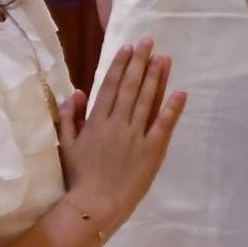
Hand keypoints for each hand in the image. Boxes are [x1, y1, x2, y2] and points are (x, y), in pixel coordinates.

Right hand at [56, 38, 186, 231]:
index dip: (120, 65)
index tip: (128, 47)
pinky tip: (181, 92)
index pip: (110, 86)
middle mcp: (117, 123)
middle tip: (149, 41)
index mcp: (96, 120)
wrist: (95, 205)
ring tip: (164, 58)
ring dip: (156, 77)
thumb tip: (75, 92)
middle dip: (140, 62)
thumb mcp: (66, 145)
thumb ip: (69, 117)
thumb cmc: (79, 177)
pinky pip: (163, 125)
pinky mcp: (152, 151)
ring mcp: (136, 136)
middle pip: (131, 87)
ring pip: (147, 100)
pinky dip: (172, 108)